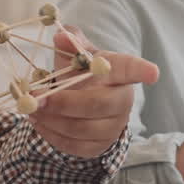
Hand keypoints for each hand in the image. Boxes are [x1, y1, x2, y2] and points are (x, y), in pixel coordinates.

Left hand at [28, 28, 158, 157]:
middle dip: (63, 102)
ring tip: (31, 108)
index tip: (152, 73)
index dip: (142, 71)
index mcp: (118, 72)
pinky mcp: (98, 147)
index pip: (132, 69)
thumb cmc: (80, 74)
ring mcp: (113, 126)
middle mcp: (122, 100)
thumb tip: (62, 36)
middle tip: (35, 97)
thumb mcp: (75, 55)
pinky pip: (73, 146)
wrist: (78, 103)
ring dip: (51, 119)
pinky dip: (51, 134)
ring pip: (81, 128)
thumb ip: (70, 43)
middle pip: (98, 104)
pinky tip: (39, 122)